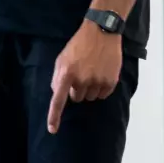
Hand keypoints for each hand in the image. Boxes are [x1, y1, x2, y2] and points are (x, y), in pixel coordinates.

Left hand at [47, 19, 122, 133]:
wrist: (100, 33)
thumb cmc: (78, 45)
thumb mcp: (62, 57)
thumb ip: (58, 76)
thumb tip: (56, 92)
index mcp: (66, 73)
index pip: (58, 99)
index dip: (54, 116)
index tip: (52, 130)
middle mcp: (81, 80)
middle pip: (76, 98)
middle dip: (76, 89)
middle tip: (80, 73)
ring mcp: (97, 81)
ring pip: (90, 98)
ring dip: (89, 89)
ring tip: (91, 71)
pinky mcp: (110, 82)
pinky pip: (103, 95)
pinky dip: (101, 88)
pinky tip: (101, 74)